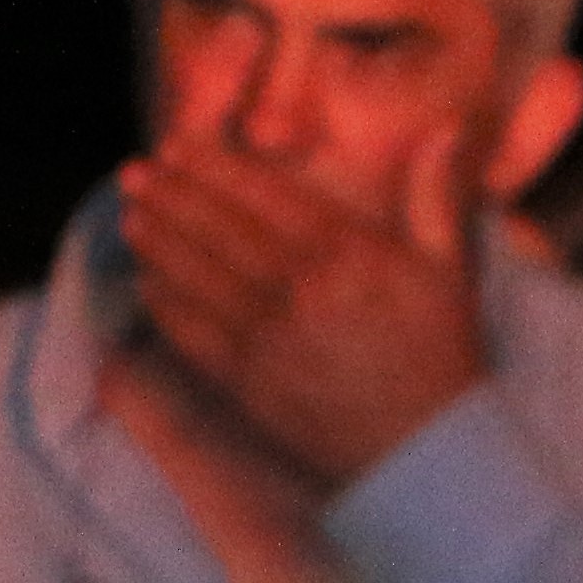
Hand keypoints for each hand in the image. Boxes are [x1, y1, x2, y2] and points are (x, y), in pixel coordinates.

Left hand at [116, 125, 480, 486]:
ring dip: (161, 244)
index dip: (216, 168)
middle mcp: (301, 288)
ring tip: (132, 217)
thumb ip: (434, 197)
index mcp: (348, 254)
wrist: (428, 452)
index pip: (266, 197)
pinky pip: (196, 336)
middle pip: (222, 231)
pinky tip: (147, 284)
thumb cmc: (441, 358)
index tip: (180, 147)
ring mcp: (271, 338)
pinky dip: (168, 307)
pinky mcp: (252, 384)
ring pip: (200, 278)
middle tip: (135, 174)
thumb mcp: (450, 270)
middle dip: (173, 197)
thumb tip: (444, 129)